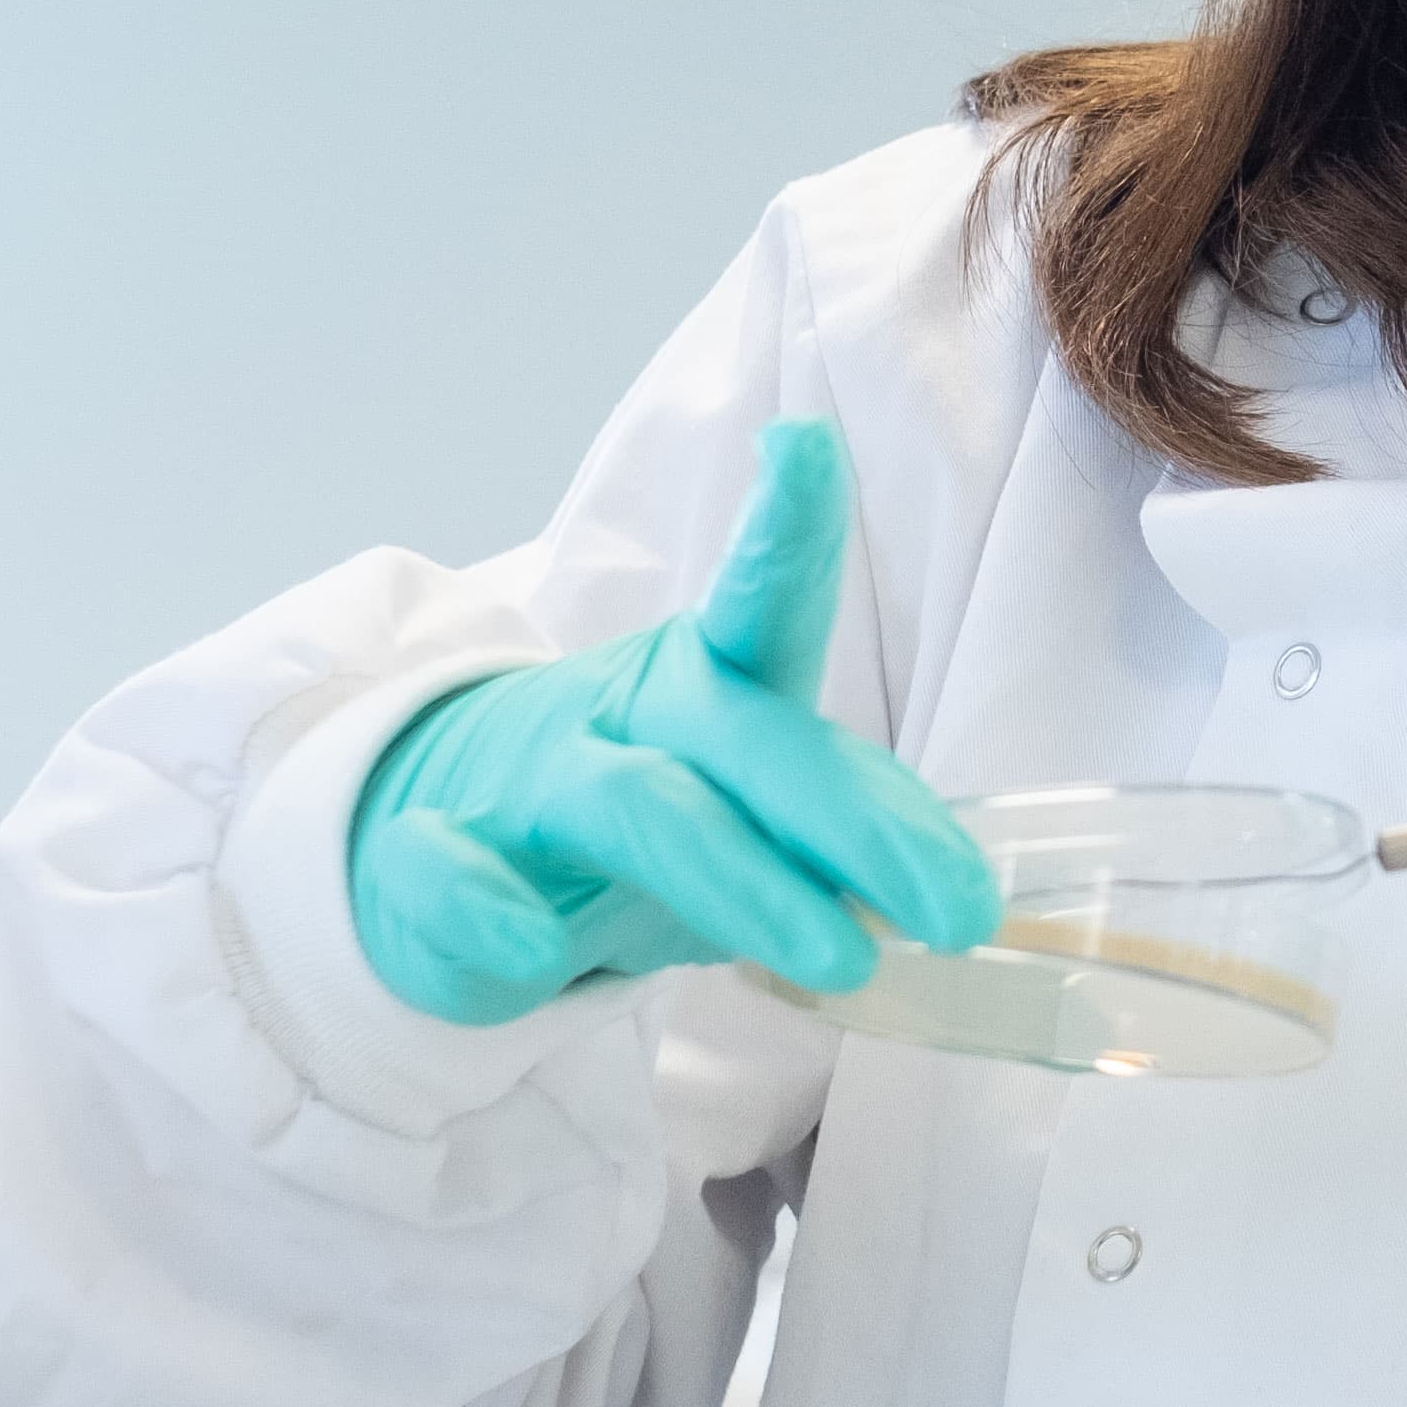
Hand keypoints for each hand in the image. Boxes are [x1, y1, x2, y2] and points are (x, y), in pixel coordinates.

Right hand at [345, 420, 1000, 1025]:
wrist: (442, 845)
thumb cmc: (636, 809)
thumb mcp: (745, 804)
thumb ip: (846, 824)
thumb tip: (976, 890)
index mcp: (708, 681)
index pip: (763, 600)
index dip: (787, 525)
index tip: (808, 443)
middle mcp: (625, 713)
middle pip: (742, 738)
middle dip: (856, 820)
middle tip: (961, 911)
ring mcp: (527, 785)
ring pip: (634, 806)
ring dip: (743, 880)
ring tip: (842, 963)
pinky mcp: (430, 869)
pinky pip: (448, 875)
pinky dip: (487, 911)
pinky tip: (532, 950)